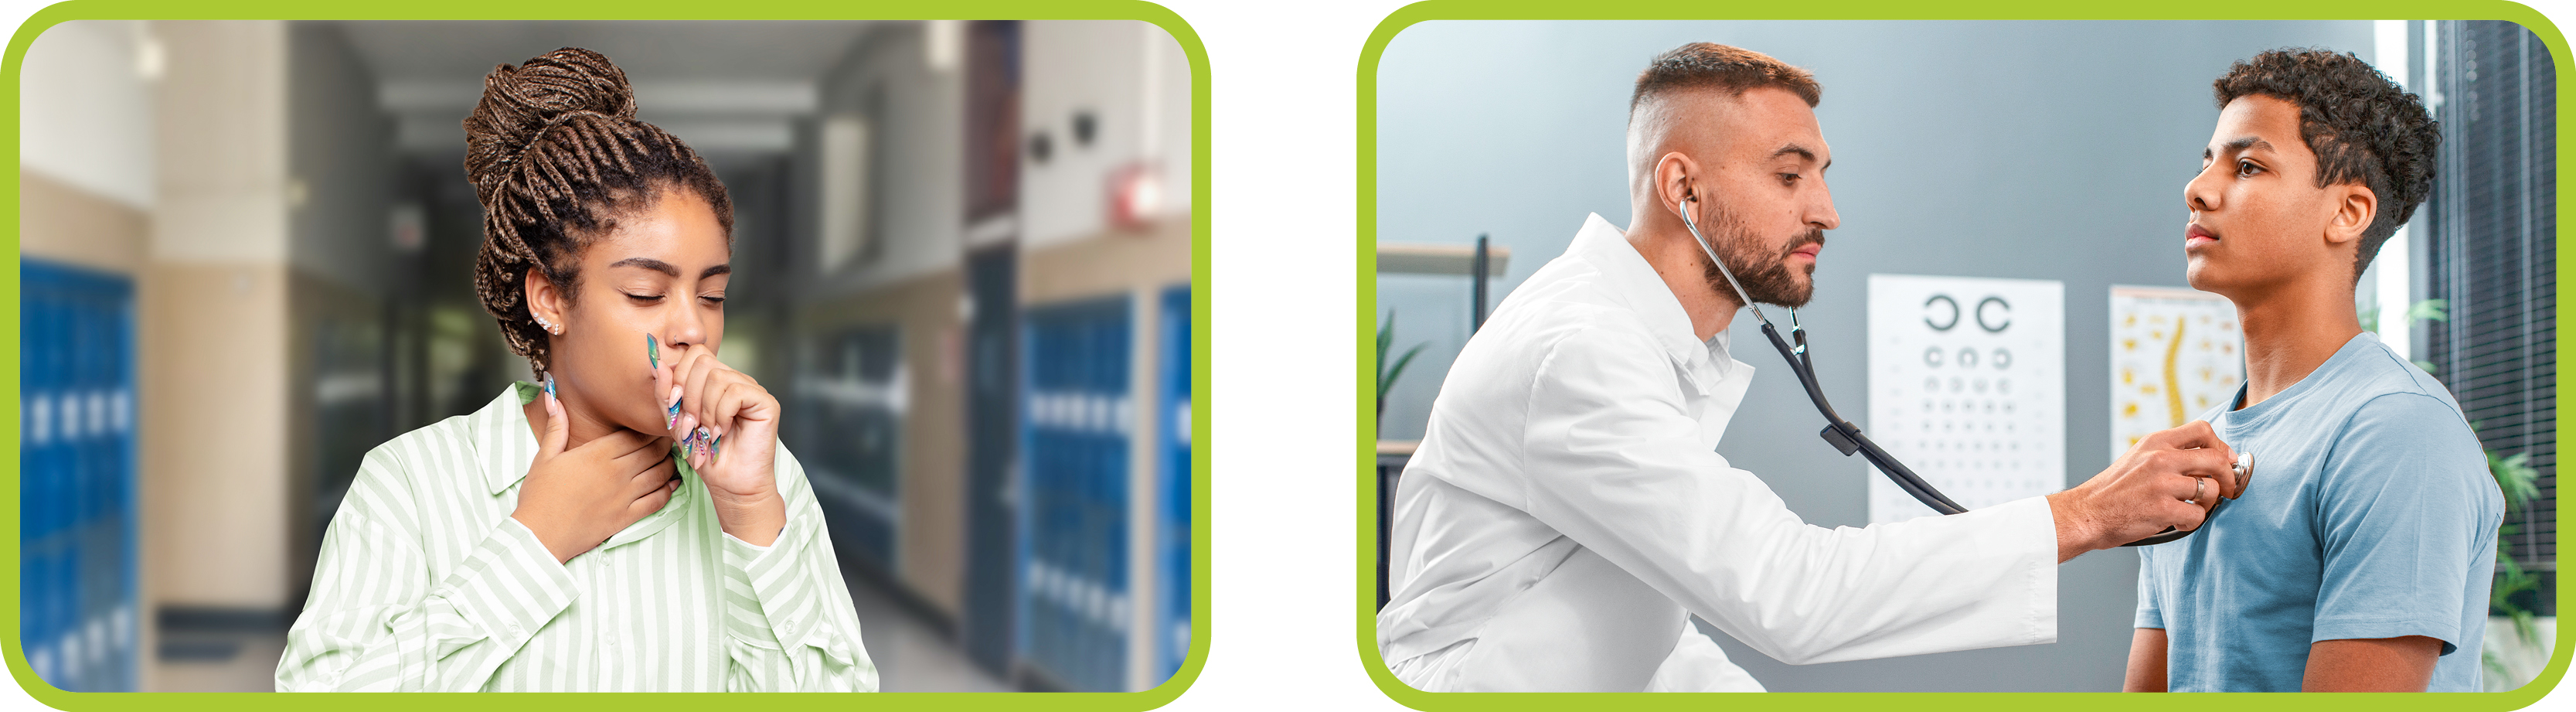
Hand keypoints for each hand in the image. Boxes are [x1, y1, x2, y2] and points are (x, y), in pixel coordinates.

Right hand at [511, 383, 678, 562]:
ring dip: (670, 464)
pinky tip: (674, 484)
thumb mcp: (544, 457)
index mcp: (598, 453)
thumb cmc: (539, 495)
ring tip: (672, 458)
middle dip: (664, 443)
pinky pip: (657, 501)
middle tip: (670, 438)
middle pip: (652, 451)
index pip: (635, 435)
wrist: (539, 534)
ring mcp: (624, 495)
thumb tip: (552, 397)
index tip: (654, 425)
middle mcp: (616, 472)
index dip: (649, 429)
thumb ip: (556, 427)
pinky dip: (669, 490)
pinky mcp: (627, 516)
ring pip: (660, 473)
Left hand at [655, 343, 785, 545]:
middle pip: (703, 361)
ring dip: (705, 411)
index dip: (679, 377)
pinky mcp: (765, 402)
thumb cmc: (705, 454)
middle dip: (689, 396)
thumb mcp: (675, 422)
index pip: (694, 354)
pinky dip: (722, 415)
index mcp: (715, 380)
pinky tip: (723, 431)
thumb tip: (659, 363)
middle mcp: (735, 379)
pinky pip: (735, 392)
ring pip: (718, 378)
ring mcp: (751, 389)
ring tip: (708, 433)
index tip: (677, 407)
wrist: (728, 483)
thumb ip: (666, 394)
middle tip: (693, 424)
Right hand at [2047, 420, 2242, 560]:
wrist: (2087, 513)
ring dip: (2208, 504)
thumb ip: (2169, 453)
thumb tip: (2210, 458)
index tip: (2224, 461)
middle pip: (2216, 459)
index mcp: (2155, 442)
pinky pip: (2198, 515)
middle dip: (2229, 477)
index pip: (2203, 429)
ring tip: (2190, 508)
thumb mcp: (2139, 458)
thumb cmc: (2114, 490)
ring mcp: (2162, 483)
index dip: (2221, 446)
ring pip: (2211, 490)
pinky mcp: (2162, 508)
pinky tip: (2175, 521)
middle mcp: (2160, 458)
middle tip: (2228, 491)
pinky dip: (2191, 522)